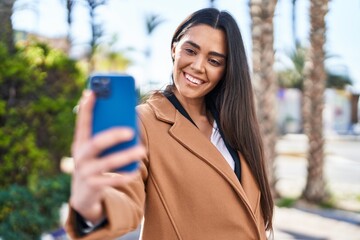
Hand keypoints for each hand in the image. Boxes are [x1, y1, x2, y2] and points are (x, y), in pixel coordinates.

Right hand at [69, 90, 144, 222]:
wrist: (83, 196)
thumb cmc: (93, 164)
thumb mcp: (94, 150)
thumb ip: (104, 135)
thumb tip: (128, 120)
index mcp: (80, 143)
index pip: (82, 123)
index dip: (85, 108)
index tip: (91, 92)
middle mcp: (80, 157)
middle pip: (96, 143)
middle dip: (113, 135)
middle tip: (131, 131)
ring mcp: (85, 172)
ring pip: (107, 163)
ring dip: (125, 156)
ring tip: (141, 151)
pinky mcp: (93, 187)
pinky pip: (111, 181)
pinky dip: (124, 176)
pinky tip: (135, 171)